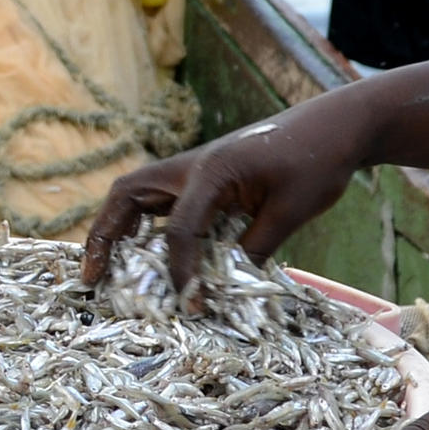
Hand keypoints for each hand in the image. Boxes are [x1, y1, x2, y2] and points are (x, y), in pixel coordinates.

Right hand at [81, 99, 371, 291]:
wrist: (336, 126)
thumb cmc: (317, 162)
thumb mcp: (292, 212)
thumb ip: (253, 249)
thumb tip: (223, 290)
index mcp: (212, 170)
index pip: (178, 228)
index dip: (179, 270)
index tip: (189, 302)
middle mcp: (193, 166)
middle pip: (127, 194)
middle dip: (104, 234)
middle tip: (92, 275)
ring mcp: (196, 169)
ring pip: (137, 194)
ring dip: (117, 227)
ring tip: (106, 266)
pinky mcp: (207, 177)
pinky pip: (162, 200)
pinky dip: (145, 225)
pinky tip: (147, 252)